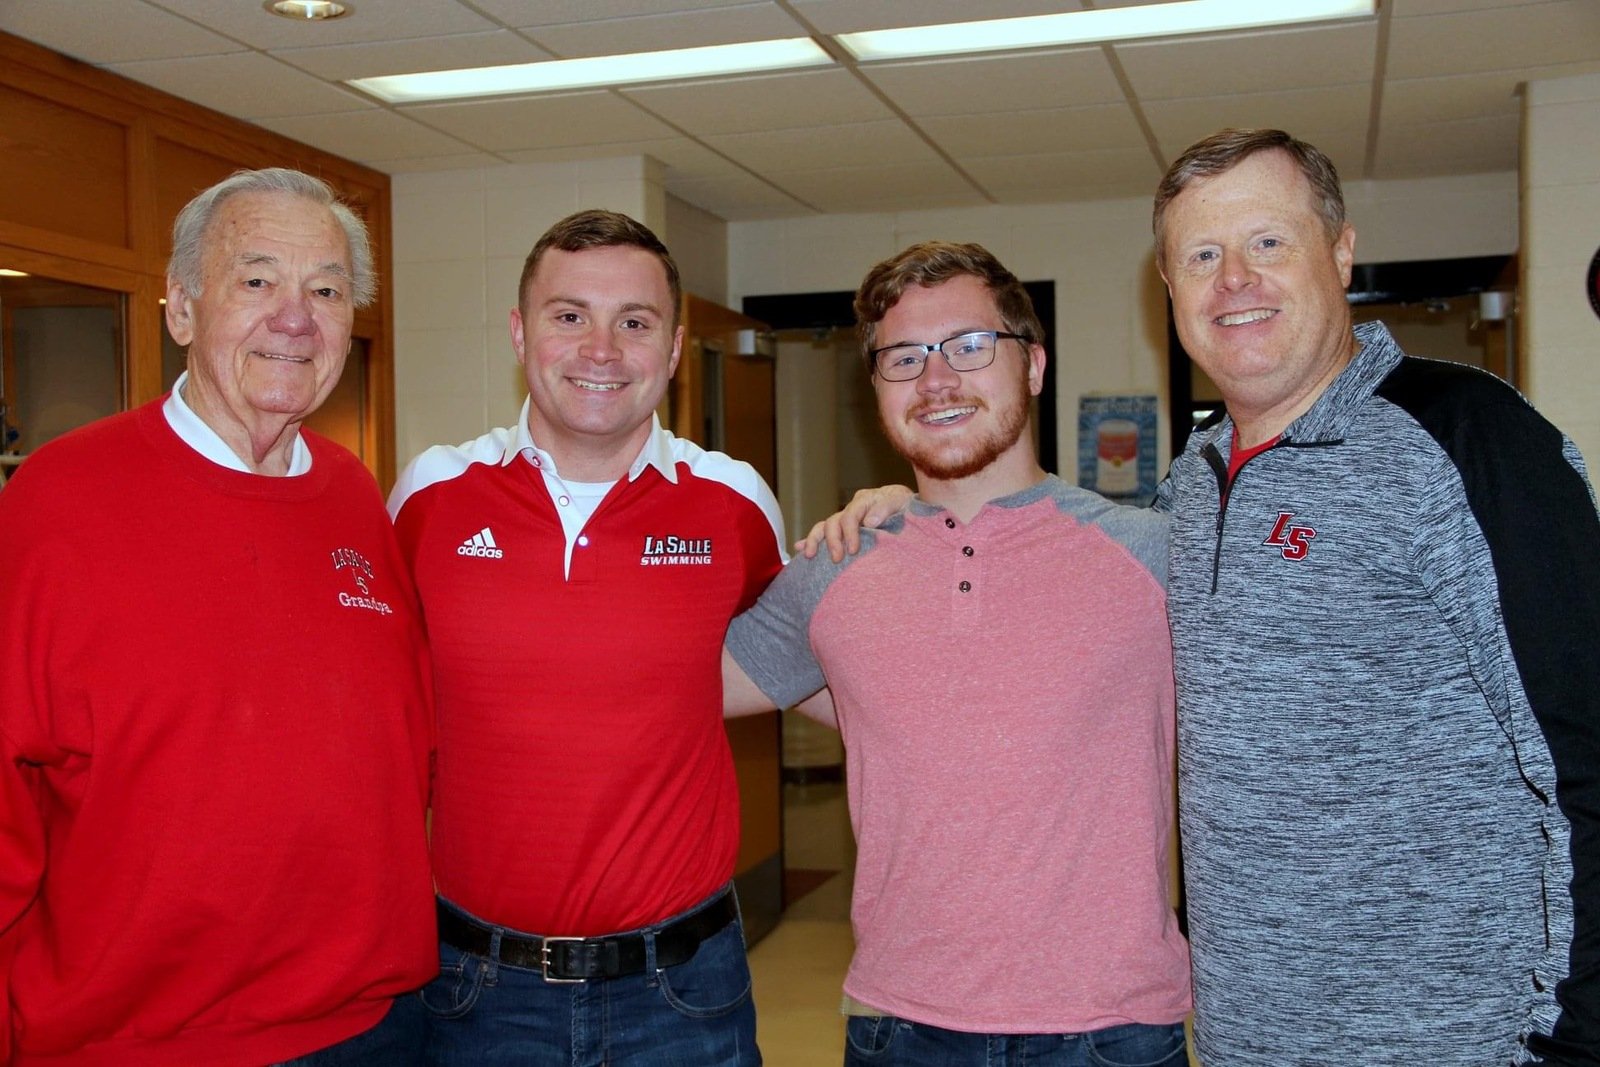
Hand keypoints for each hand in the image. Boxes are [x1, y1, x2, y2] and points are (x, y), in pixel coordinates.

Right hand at [795, 484, 912, 561]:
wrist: (912, 508)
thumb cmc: (907, 505)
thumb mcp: (902, 501)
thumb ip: (887, 507)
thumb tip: (868, 522)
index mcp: (864, 500)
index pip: (851, 515)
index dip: (849, 532)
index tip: (852, 550)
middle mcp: (852, 509)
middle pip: (834, 522)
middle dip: (832, 541)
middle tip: (838, 559)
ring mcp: (846, 519)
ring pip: (824, 526)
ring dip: (815, 540)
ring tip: (810, 555)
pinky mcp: (845, 530)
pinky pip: (823, 532)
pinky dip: (811, 541)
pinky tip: (800, 550)